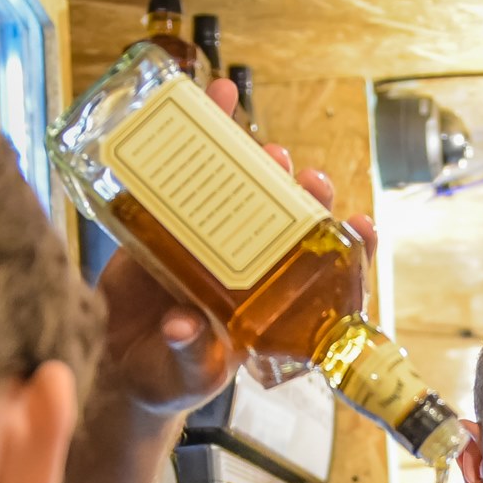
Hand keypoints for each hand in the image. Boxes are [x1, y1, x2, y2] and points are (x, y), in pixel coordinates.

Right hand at [93, 76, 377, 416]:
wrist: (119, 366)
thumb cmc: (170, 377)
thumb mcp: (189, 375)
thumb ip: (191, 353)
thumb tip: (184, 327)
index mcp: (270, 310)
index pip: (323, 280)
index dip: (348, 253)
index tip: (362, 225)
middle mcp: (249, 272)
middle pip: (288, 226)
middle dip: (304, 199)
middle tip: (309, 180)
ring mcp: (212, 246)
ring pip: (245, 197)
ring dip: (260, 166)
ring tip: (268, 148)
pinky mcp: (171, 227)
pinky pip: (191, 181)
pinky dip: (202, 145)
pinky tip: (213, 105)